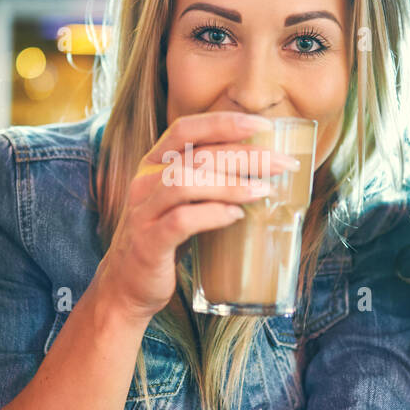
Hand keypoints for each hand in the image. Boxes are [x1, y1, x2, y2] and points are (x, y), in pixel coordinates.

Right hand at [95, 112, 300, 321]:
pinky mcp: (148, 242)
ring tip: (264, 191)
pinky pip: (181, 221)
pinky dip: (212, 214)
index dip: (224, 122)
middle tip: (283, 164)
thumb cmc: (163, 241)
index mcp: (152, 166)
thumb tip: (261, 169)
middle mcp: (144, 182)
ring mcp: (143, 212)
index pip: (186, 129)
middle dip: (245, 155)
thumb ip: (205, 182)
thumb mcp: (180, 203)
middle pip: (196, 155)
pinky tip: (236, 216)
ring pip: (186, 183)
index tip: (263, 125)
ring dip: (231, 184)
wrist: (126, 287)